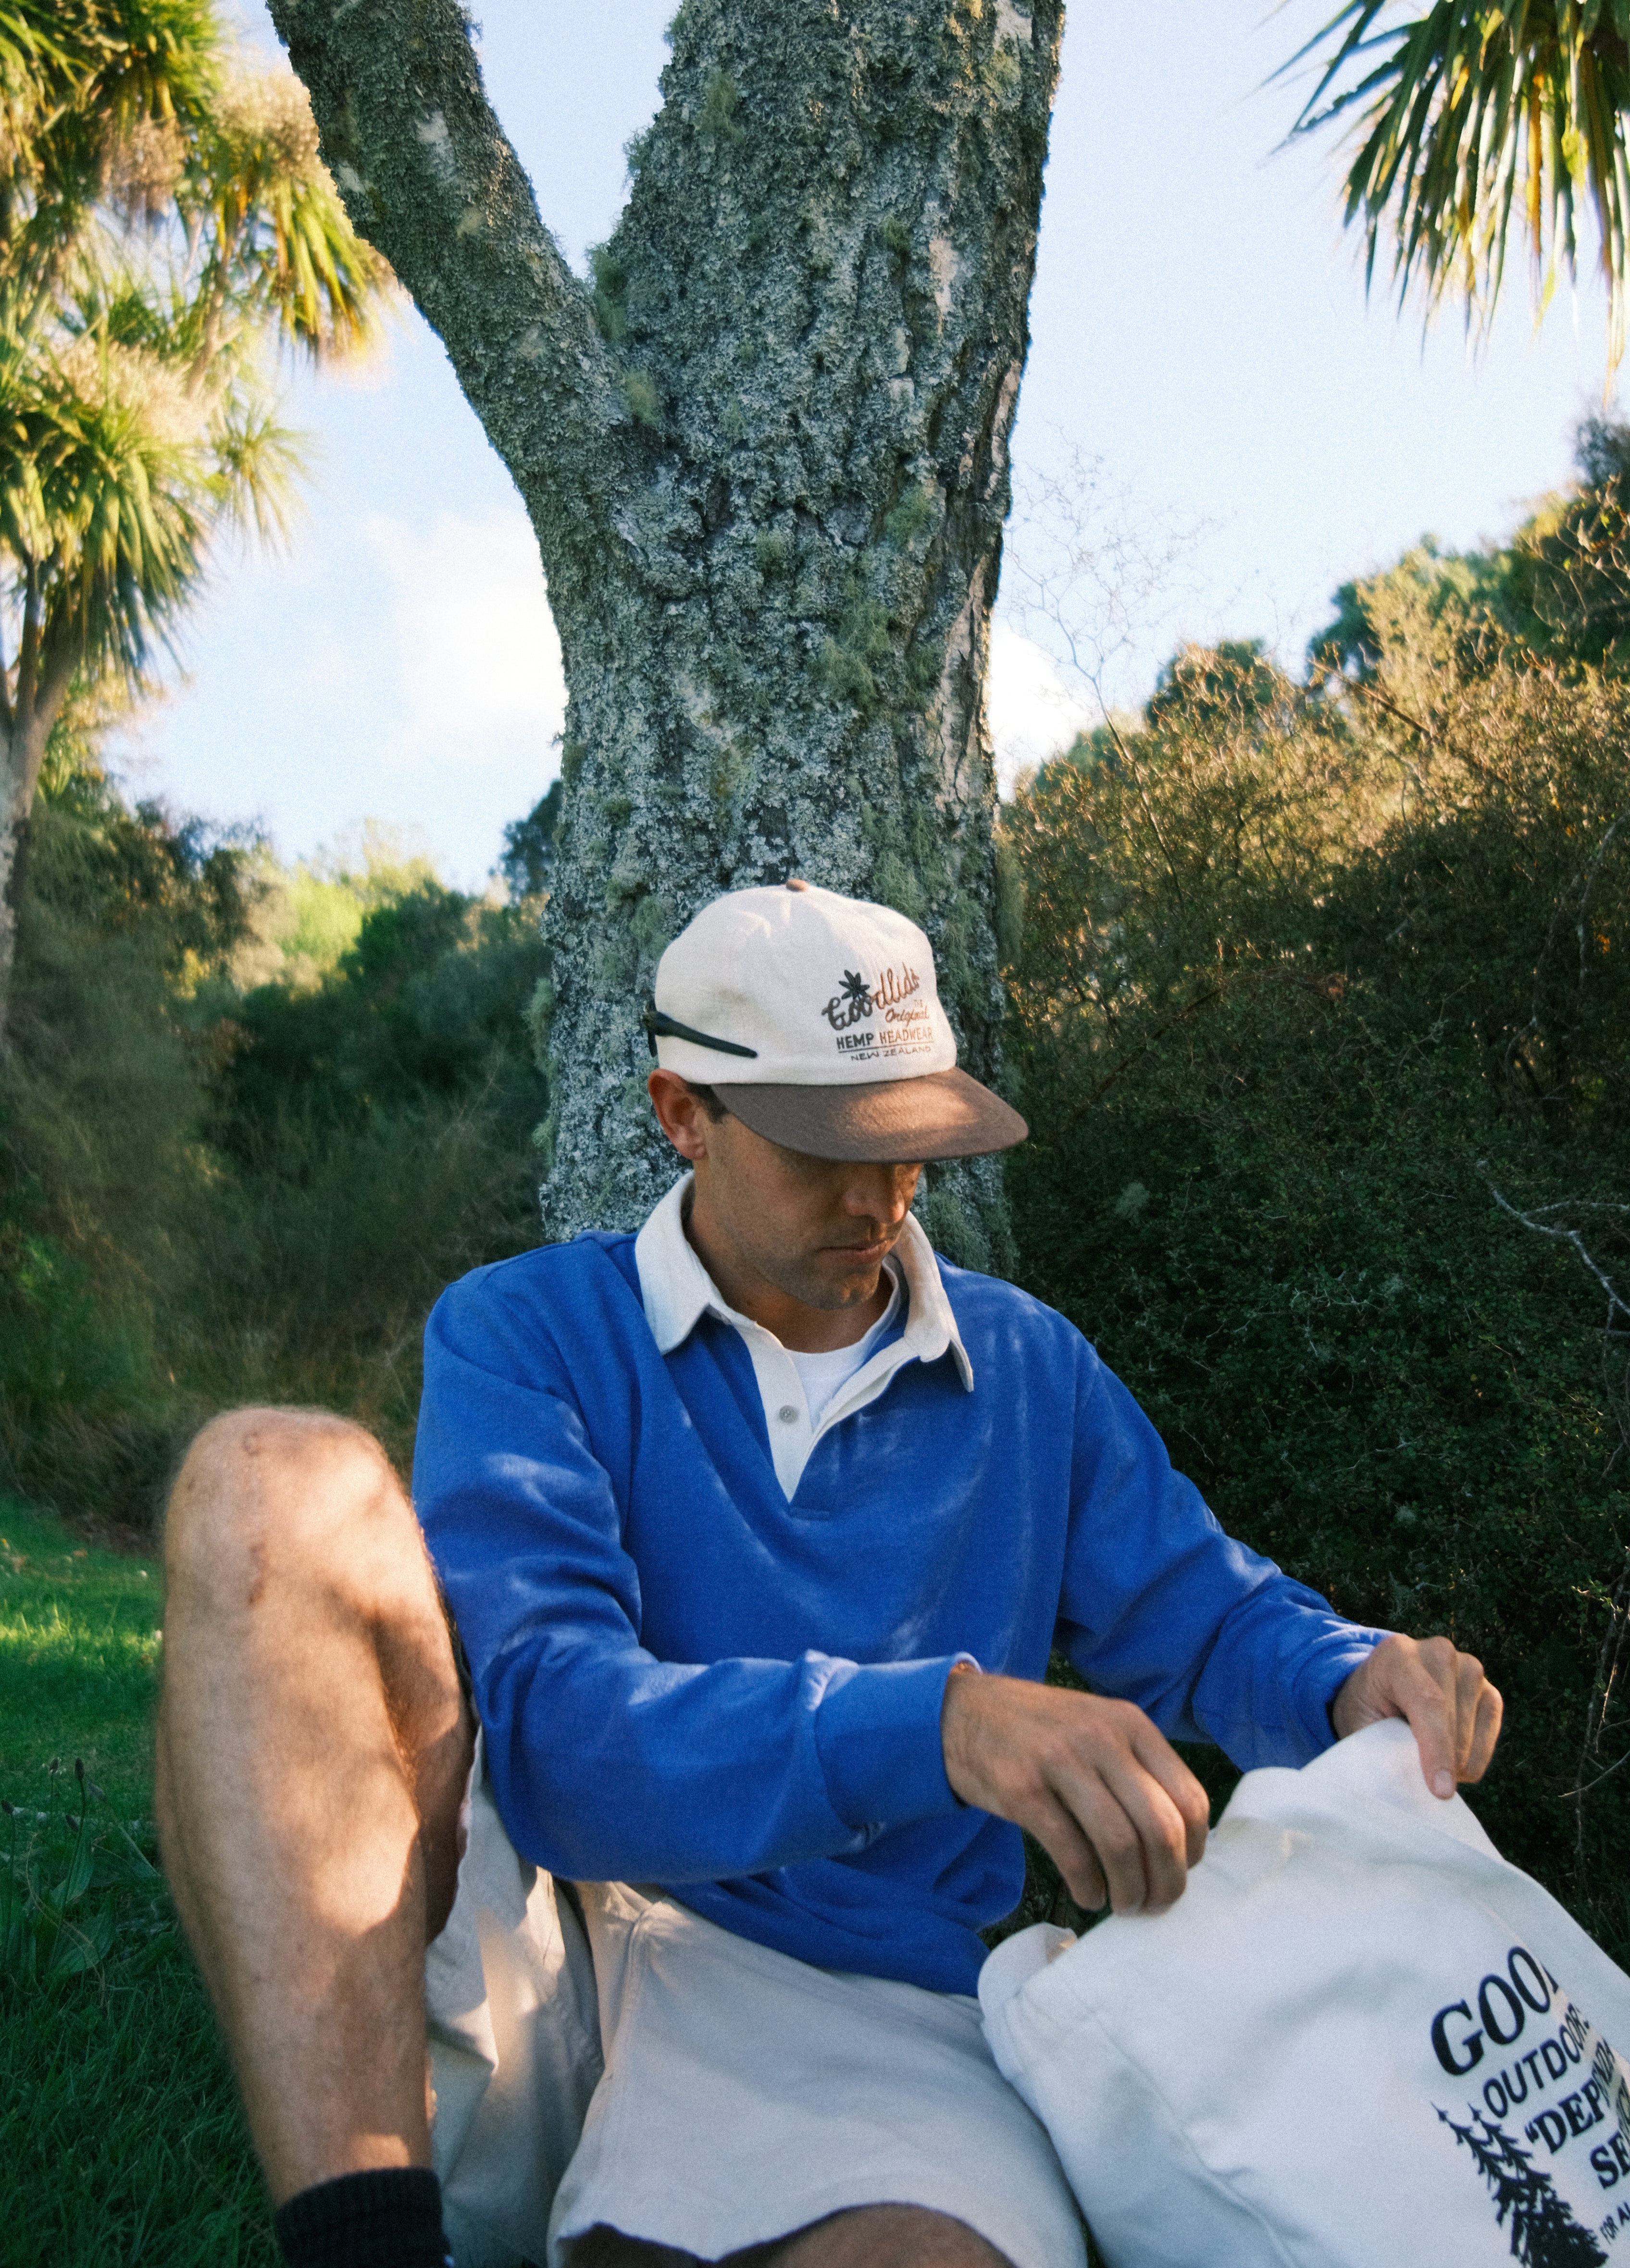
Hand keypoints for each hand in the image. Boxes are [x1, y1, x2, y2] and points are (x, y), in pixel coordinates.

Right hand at [940, 1669, 1209, 1914]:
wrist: (962, 1713)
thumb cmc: (1041, 1732)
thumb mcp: (1098, 1728)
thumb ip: (1136, 1770)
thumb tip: (1178, 1846)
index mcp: (1130, 1723)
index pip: (1189, 1798)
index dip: (1194, 1850)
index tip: (1182, 1872)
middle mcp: (1101, 1738)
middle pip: (1160, 1827)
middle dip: (1167, 1880)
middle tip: (1157, 1904)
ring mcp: (1060, 1762)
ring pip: (1120, 1844)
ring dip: (1130, 1890)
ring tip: (1124, 1905)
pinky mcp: (1022, 1790)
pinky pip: (1072, 1854)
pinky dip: (1088, 1887)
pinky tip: (1089, 1896)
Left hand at [1331, 1633, 1502, 1797]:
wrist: (1381, 1689)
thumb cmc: (1367, 1710)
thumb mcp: (1359, 1724)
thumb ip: (1381, 1746)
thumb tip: (1408, 1784)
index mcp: (1397, 1653)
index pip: (1426, 1700)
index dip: (1436, 1748)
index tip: (1441, 1791)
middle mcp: (1438, 1652)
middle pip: (1453, 1718)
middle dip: (1445, 1761)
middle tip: (1425, 1783)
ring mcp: (1469, 1668)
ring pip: (1473, 1729)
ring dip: (1458, 1760)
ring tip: (1429, 1763)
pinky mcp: (1488, 1690)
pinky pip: (1490, 1733)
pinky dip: (1475, 1758)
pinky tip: (1452, 1761)